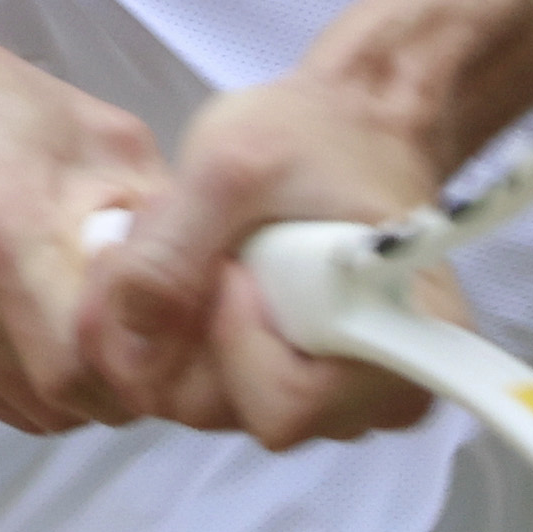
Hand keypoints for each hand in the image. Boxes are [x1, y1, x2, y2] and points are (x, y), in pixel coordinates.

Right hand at [0, 0, 168, 434]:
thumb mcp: (78, 122)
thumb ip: (146, 209)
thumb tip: (210, 283)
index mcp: (2, 227)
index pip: (101, 366)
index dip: (142, 364)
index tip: (154, 333)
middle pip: (58, 402)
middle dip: (105, 381)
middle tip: (114, 331)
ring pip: (9, 410)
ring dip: (47, 382)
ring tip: (47, 312)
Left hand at [74, 72, 451, 446]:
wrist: (351, 118)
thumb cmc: (311, 131)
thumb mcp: (230, 167)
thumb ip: (169, 255)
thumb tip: (127, 354)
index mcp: (405, 344)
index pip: (285, 405)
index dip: (231, 340)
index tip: (228, 261)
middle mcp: (384, 393)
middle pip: (242, 413)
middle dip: (190, 328)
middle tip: (197, 240)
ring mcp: (342, 397)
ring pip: (222, 405)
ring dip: (185, 328)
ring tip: (205, 246)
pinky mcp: (303, 382)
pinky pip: (221, 388)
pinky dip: (195, 335)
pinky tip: (206, 274)